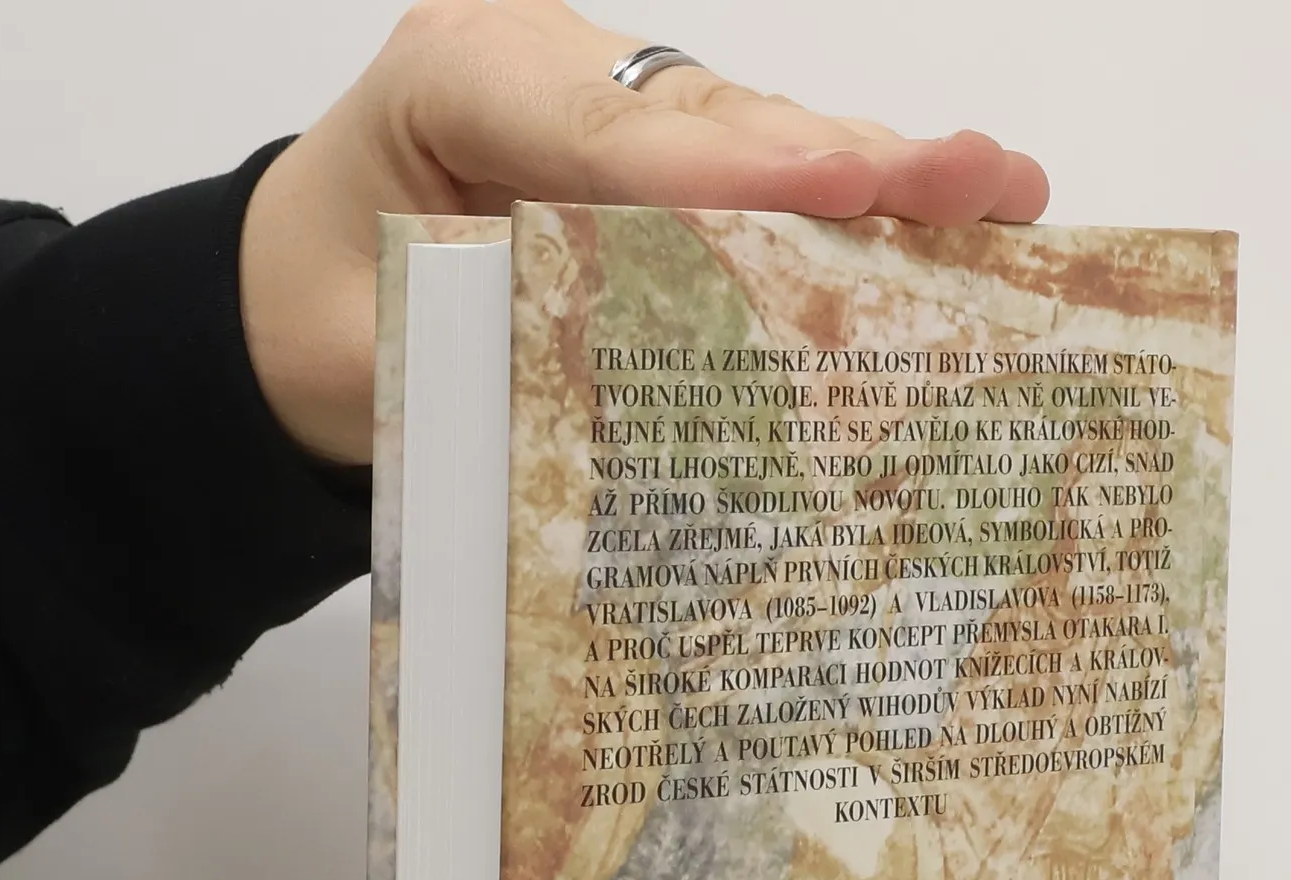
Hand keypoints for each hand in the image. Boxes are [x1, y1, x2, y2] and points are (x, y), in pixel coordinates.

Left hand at [240, 0, 1051, 465]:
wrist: (287, 303)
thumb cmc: (323, 323)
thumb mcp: (378, 350)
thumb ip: (489, 346)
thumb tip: (638, 395)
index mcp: (460, 83)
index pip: (608, 134)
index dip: (731, 168)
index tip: (836, 188)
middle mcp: (553, 72)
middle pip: (718, 118)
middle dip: (847, 159)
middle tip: (975, 182)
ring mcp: (614, 106)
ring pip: (761, 135)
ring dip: (884, 175)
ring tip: (1003, 192)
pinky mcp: (653, 160)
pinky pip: (759, 176)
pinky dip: (854, 207)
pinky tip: (952, 214)